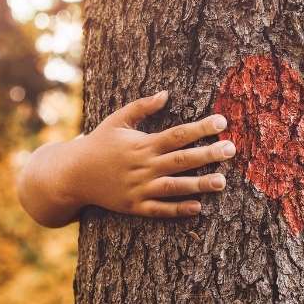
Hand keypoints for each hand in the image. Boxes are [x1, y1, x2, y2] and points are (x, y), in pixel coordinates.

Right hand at [17, 91, 235, 226]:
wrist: (72, 175)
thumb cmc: (98, 143)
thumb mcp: (117, 120)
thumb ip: (142, 107)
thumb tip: (166, 94)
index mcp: (142, 144)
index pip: (177, 134)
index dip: (201, 128)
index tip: (222, 122)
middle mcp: (143, 166)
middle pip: (181, 160)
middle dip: (208, 154)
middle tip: (232, 149)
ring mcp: (139, 188)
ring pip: (174, 187)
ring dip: (199, 184)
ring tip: (222, 182)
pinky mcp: (134, 206)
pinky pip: (159, 209)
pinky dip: (178, 209)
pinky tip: (198, 207)